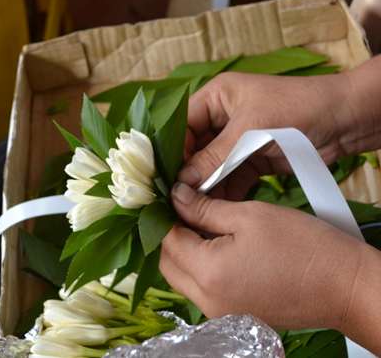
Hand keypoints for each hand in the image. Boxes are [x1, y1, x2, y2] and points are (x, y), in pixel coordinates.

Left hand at [160, 184, 380, 352]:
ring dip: (186, 250)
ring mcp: (219, 313)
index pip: (168, 240)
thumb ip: (205, 208)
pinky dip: (201, 266)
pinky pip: (202, 289)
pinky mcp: (233, 315)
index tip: (177, 196)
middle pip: (170, 263)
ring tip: (205, 224)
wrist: (343, 285)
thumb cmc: (299, 244)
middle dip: (173, 234)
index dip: (168, 214)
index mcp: (208, 273)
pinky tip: (218, 246)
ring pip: (183, 278)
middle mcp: (207, 301)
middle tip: (191, 208)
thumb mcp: (249, 215)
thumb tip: (176, 197)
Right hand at [180, 64, 380, 198]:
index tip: (165, 180)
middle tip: (177, 201)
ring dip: (205, 188)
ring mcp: (236, 142)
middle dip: (188, 175)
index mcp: (215, 99)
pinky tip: (215, 210)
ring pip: (211, 168)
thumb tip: (181, 183)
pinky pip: (230, 178)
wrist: (343, 121)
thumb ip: (214, 157)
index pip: (182, 126)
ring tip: (193, 211)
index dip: (172, 152)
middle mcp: (221, 120)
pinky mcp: (251, 160)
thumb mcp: (249, 130)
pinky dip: (225, 193)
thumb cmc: (295, 110)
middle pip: (194, 150)